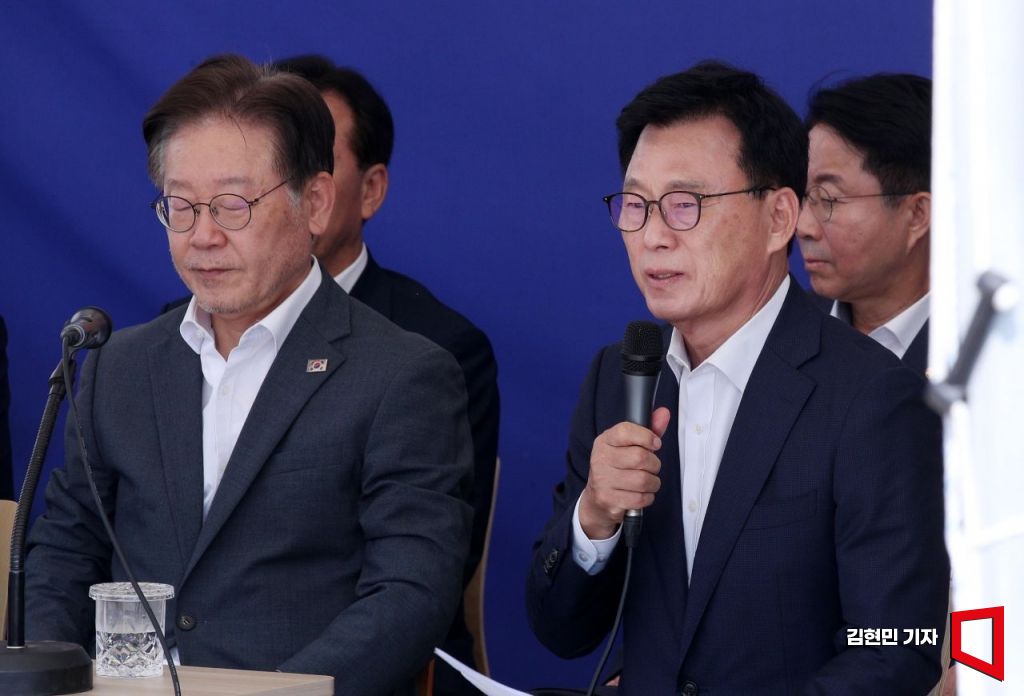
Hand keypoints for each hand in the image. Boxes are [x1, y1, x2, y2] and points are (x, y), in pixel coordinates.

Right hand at [578, 407, 670, 538]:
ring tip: (648, 481)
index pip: (626, 430)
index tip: (655, 443)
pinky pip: (640, 498)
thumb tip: (664, 413)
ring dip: (653, 482)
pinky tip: (641, 493)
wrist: (598, 500)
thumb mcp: (630, 447)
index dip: (646, 436)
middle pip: (640, 457)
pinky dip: (647, 497)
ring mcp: (602, 479)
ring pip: (643, 480)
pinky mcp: (607, 499)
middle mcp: (600, 458)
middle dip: (654, 464)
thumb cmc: (618, 468)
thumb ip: (649, 430)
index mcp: (605, 441)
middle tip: (651, 467)